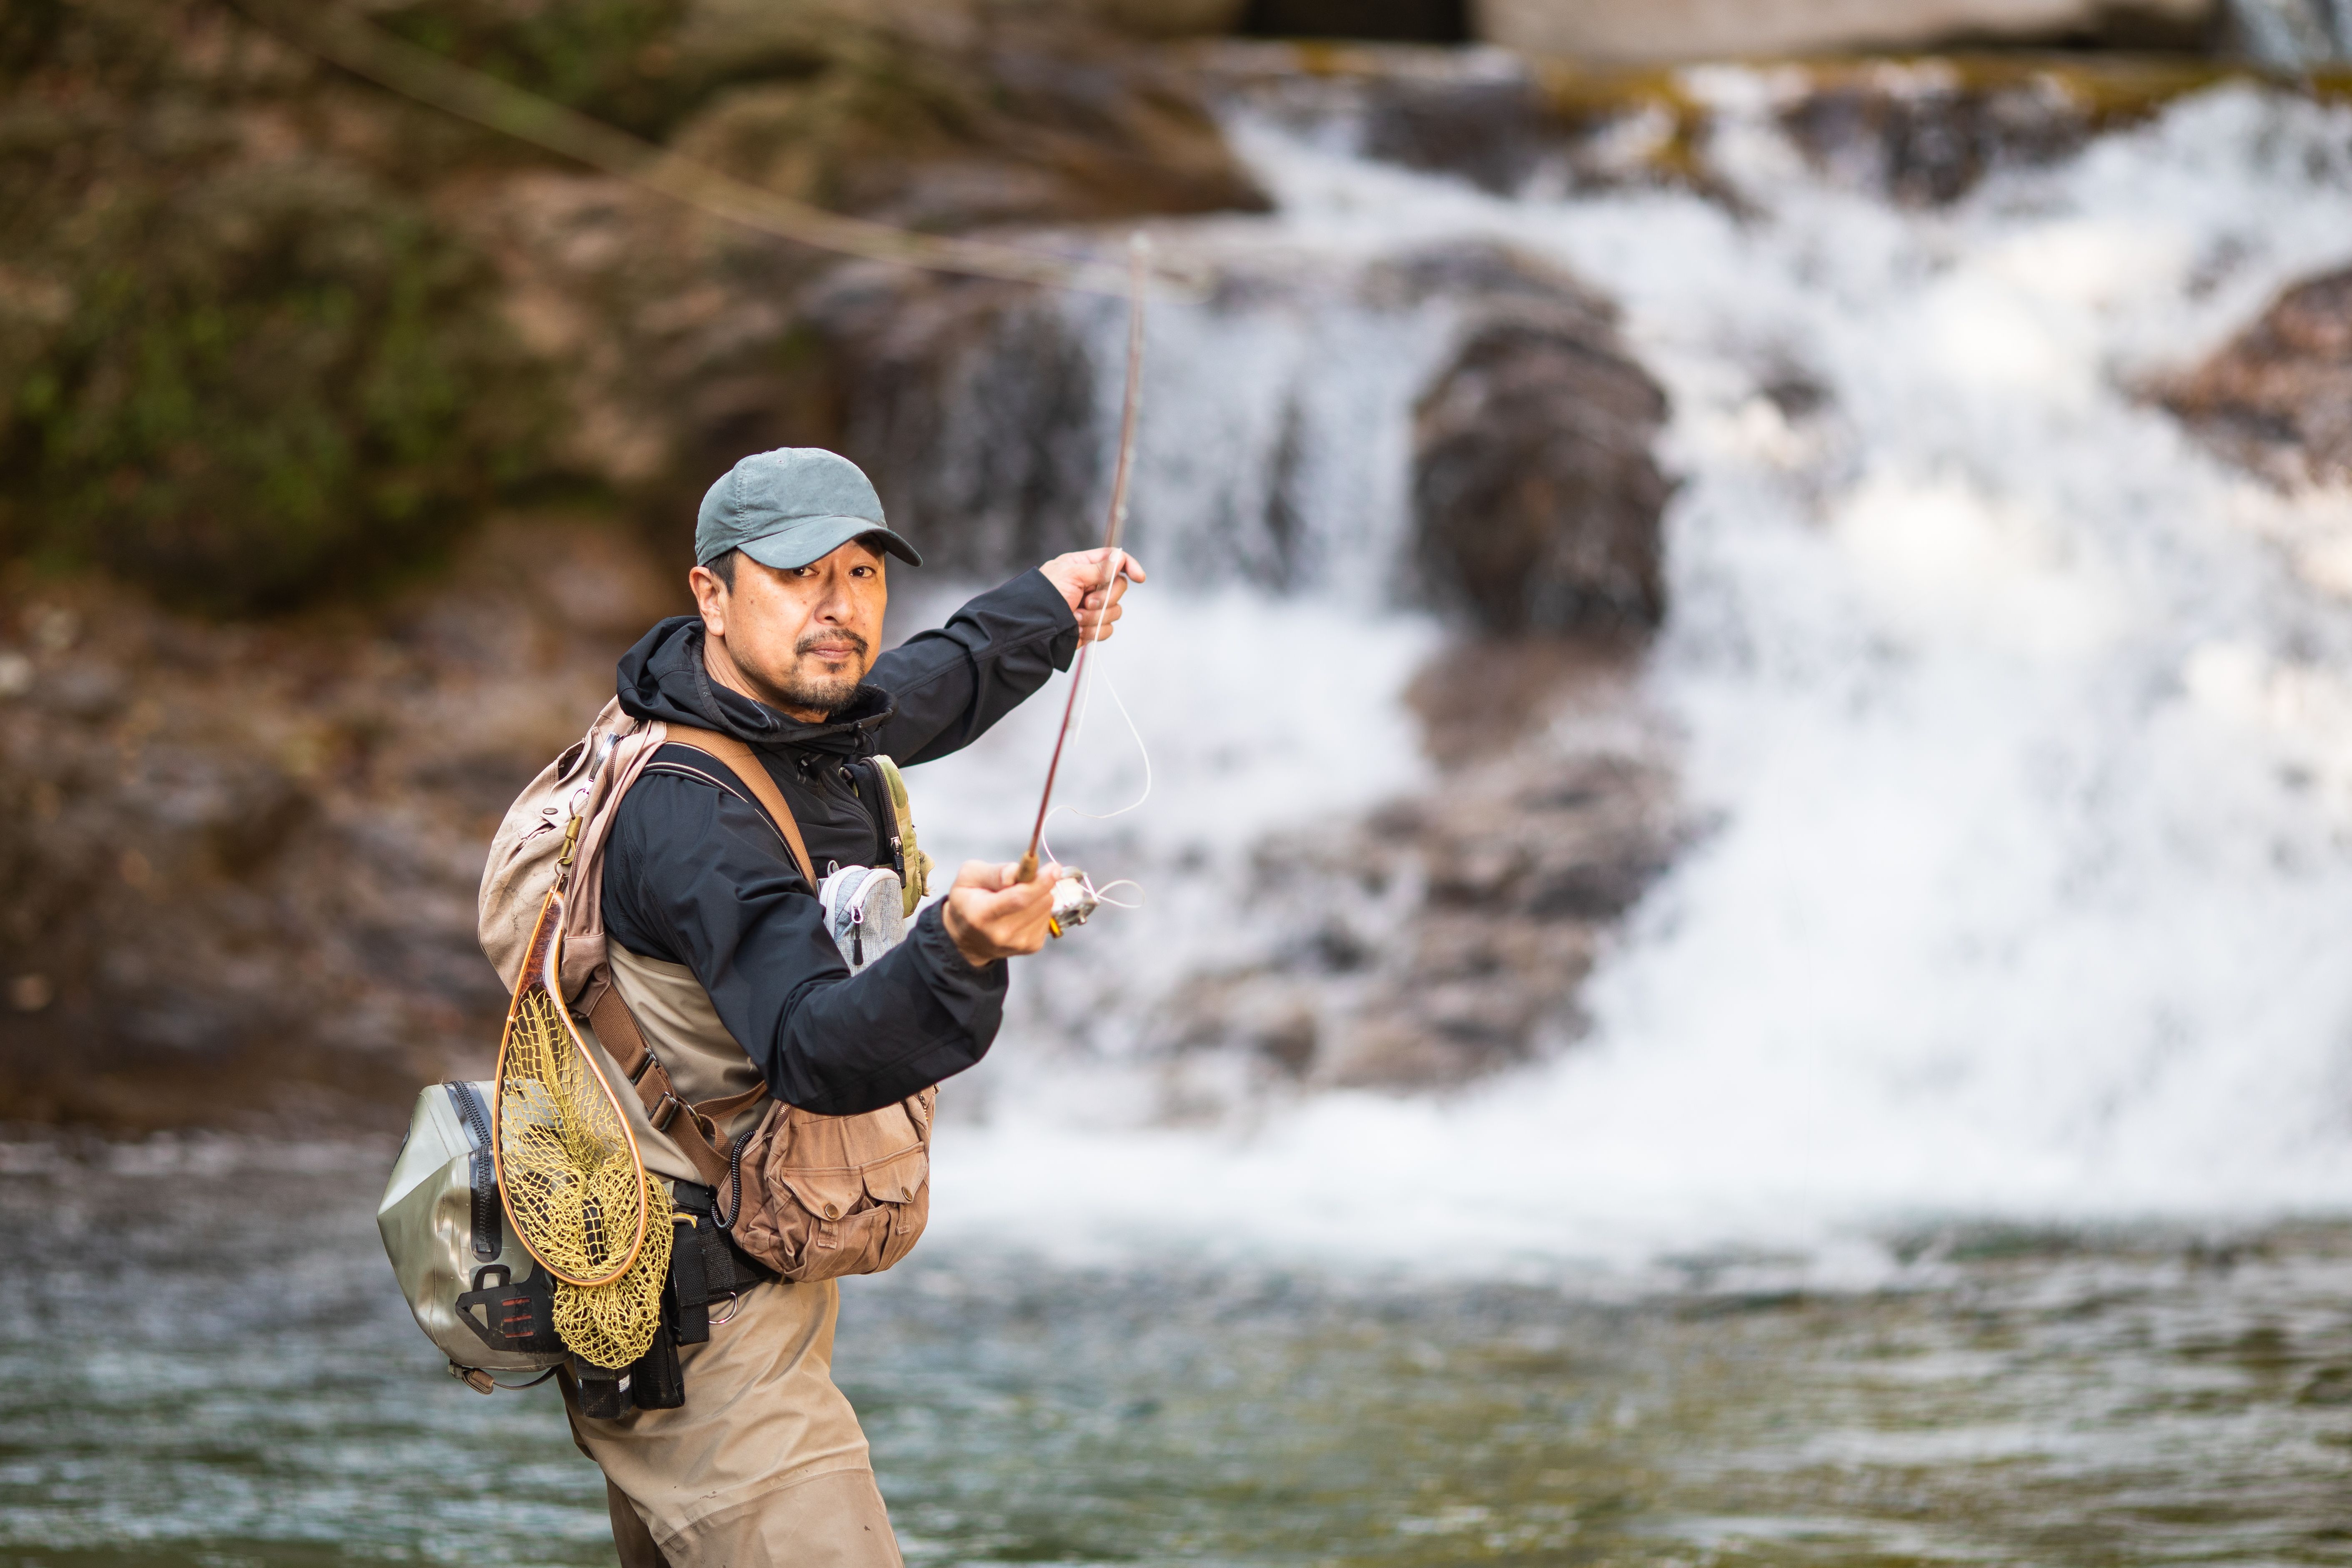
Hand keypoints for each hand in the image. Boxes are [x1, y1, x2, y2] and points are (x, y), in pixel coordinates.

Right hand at [941, 858, 1064, 966]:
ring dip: (1039, 895)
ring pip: (1046, 907)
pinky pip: (1047, 918)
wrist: (968, 938)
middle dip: (1040, 882)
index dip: (1040, 882)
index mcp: (981, 914)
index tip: (1054, 868)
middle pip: (1038, 902)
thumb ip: (994, 872)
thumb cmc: (968, 901)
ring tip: (1018, 896)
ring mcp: (1018, 943)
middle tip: (1028, 875)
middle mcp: (1001, 933)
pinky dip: (1039, 908)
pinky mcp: (1031, 947)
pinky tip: (1022, 910)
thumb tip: (1017, 872)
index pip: (1019, 898)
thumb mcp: (969, 877)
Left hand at [1039, 548, 1145, 643]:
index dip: (1129, 566)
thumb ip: (1099, 568)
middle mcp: (1090, 585)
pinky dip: (1093, 631)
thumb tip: (1120, 559)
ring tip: (1075, 617)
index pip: (1115, 560)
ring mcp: (1092, 607)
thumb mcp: (1071, 574)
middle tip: (1087, 602)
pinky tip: (1076, 630)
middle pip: (1119, 587)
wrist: (1034, 629)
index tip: (1139, 577)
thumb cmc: (1045, 596)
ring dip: (1095, 616)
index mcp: (1083, 566)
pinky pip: (1107, 629)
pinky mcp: (1091, 626)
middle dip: (1106, 597)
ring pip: (1115, 610)